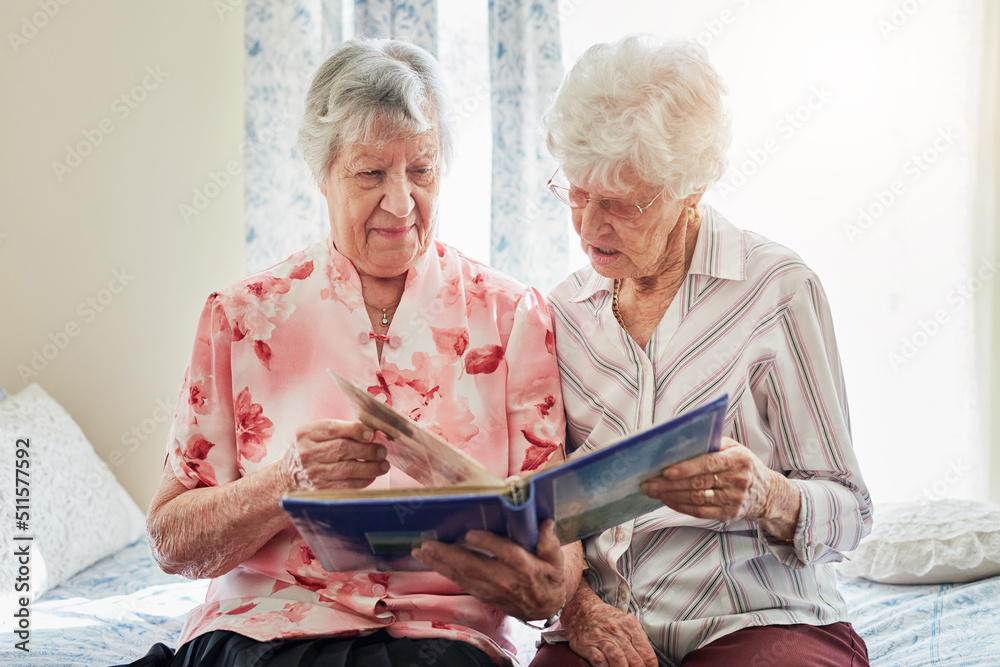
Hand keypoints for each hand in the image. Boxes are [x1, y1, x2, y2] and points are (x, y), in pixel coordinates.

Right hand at [281, 420, 388, 491]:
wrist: (287, 478)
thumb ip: (339, 430)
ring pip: (348, 469)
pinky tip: (372, 475)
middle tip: (382, 451)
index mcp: (307, 434)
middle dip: (368, 450)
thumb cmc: (309, 451)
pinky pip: (348, 485)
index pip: (333, 428)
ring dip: (371, 467)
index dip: (355, 430)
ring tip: (383, 465)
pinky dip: (364, 480)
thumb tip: (371, 432)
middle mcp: (307, 453)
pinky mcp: (320, 489)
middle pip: (343, 449)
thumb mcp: (315, 434)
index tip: (372, 434)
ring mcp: (313, 472)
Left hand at [411, 519, 565, 620]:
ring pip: (462, 576)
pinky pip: (460, 582)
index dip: (489, 544)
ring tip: (421, 550)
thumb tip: (545, 522)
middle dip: (449, 555)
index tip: (470, 533)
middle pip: (475, 567)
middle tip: (429, 543)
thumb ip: (550, 542)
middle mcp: (505, 580)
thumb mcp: (556, 560)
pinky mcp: (482, 594)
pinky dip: (443, 571)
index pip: (506, 554)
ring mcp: (491, 589)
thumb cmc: (549, 577)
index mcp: (526, 568)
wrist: (544, 607)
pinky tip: (429, 560)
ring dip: (439, 564)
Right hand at [561, 584, 656, 666]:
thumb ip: (638, 638)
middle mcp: (617, 631)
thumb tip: (649, 660)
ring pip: (618, 660)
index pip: (647, 654)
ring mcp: (602, 638)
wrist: (581, 609)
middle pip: (635, 660)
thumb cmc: (606, 618)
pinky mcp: (588, 645)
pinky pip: (600, 661)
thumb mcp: (626, 622)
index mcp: (630, 625)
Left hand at [642, 437, 794, 532]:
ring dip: (671, 496)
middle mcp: (738, 480)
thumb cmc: (742, 463)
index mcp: (738, 458)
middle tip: (649, 482)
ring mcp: (734, 500)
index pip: (708, 464)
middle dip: (669, 484)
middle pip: (698, 483)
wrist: (765, 491)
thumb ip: (710, 445)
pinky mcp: (729, 515)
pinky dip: (680, 507)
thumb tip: (679, 444)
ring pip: (696, 499)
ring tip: (653, 491)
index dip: (686, 468)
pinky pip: (700, 512)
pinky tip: (667, 500)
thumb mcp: (733, 447)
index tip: (666, 470)